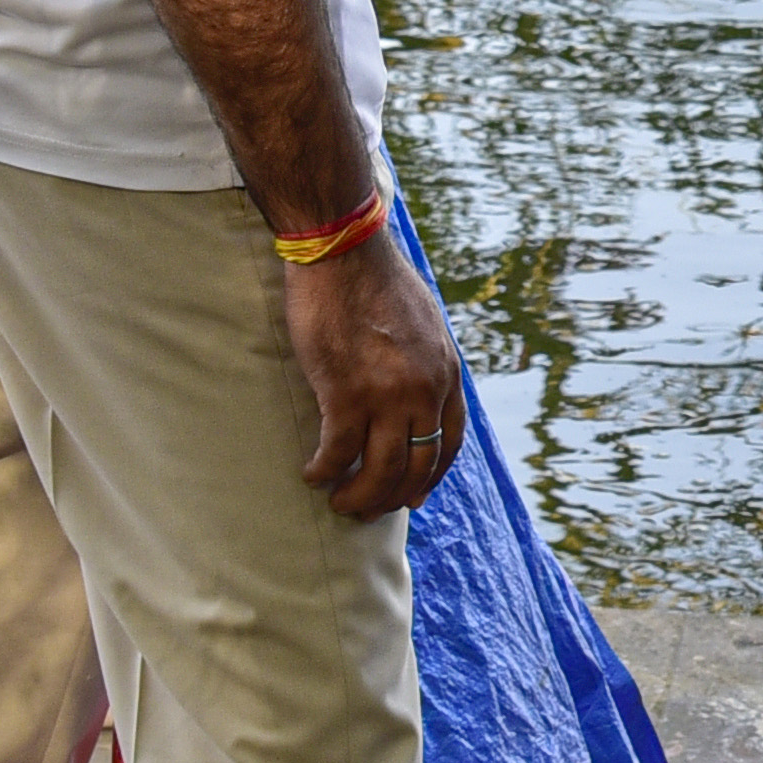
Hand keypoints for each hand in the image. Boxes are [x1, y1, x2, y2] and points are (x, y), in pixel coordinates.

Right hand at [286, 238, 468, 519]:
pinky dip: (324, 471)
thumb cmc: (376, 279)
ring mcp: (388, 395)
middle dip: (393, 497)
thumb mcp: (425, 322)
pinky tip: (312, 475)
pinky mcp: (345, 392)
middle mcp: (425, 391)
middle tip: (368, 511)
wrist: (343, 250)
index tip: (414, 496)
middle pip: (417, 466)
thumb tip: (420, 391)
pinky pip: (338, 451)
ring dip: (359, 496)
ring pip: (380, 470)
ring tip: (339, 503)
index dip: (431, 476)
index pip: (449, 443)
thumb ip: (427, 361)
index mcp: (447, 374)